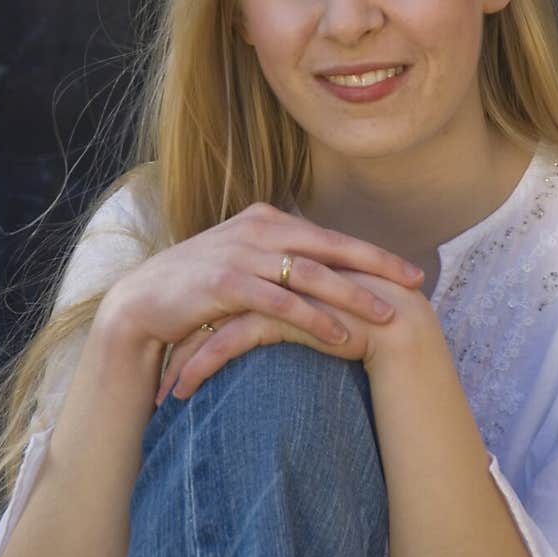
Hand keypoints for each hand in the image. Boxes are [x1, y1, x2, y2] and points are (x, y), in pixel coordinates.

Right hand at [96, 201, 425, 389]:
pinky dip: (314, 319)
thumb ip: (279, 262)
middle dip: (377, 266)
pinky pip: (281, 301)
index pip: (330, 236)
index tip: (410, 271)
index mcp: (266, 220)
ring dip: (353, 295)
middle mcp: (257, 229)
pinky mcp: (226, 282)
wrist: (141, 303)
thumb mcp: (242, 264)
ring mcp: (241, 253)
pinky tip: (340, 336)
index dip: (372, 253)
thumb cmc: (196, 289)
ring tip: (387, 316)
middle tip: (416, 285)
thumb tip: (324, 275)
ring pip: (311, 273)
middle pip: (330, 247)